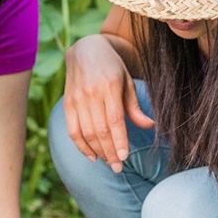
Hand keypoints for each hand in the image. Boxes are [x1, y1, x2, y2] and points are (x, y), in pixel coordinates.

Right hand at [64, 34, 153, 171]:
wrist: (86, 49)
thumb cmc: (112, 67)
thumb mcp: (127, 81)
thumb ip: (134, 106)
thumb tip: (150, 126)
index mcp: (109, 86)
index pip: (114, 119)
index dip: (119, 141)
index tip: (124, 157)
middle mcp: (91, 93)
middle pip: (100, 130)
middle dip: (109, 152)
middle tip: (118, 168)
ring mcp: (76, 99)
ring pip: (86, 133)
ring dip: (97, 151)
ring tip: (109, 162)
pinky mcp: (67, 103)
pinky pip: (72, 130)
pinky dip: (81, 146)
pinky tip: (92, 156)